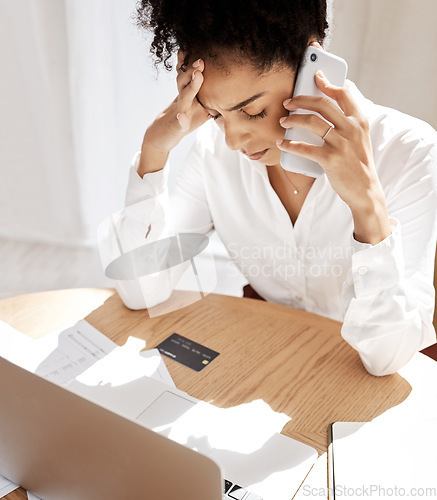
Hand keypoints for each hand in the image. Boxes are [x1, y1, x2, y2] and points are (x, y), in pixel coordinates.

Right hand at [138, 52, 209, 174]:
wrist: (161, 137)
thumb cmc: (183, 122)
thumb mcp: (199, 109)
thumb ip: (211, 101)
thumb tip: (229, 92)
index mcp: (189, 94)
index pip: (191, 76)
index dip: (194, 63)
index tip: (200, 48)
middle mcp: (183, 100)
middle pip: (186, 81)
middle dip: (194, 69)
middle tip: (202, 58)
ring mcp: (179, 113)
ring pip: (184, 97)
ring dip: (192, 86)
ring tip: (198, 75)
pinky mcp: (177, 127)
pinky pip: (179, 123)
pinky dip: (181, 120)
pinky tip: (182, 119)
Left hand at [277, 73, 390, 243]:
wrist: (365, 190)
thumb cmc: (357, 163)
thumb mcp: (359, 138)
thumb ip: (347, 122)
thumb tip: (327, 107)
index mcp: (360, 120)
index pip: (343, 94)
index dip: (328, 83)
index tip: (315, 77)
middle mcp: (351, 129)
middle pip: (323, 104)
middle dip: (302, 99)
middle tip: (288, 102)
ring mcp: (341, 144)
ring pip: (312, 122)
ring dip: (293, 119)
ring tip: (283, 121)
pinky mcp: (330, 160)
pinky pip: (305, 148)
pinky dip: (290, 144)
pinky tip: (281, 143)